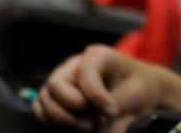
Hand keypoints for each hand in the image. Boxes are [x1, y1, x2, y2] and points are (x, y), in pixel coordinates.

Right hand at [32, 45, 168, 130]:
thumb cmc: (139, 86)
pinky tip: (74, 124)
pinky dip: (52, 119)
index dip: (96, 96)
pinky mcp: (57, 96)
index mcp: (98, 55)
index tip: (111, 112)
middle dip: (74, 107)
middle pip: (55, 85)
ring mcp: (63, 79)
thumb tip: (99, 120)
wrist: (140, 91)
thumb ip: (115, 104)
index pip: (84, 74)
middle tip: (94, 120)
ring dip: (62, 117)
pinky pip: (41, 108)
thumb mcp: (136, 92)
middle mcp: (75, 64)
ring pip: (44, 98)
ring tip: (88, 125)